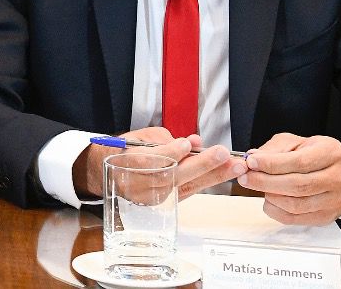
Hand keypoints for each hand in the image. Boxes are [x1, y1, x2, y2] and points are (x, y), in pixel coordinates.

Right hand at [71, 127, 242, 199]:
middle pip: (173, 175)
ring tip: (235, 166)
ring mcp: (152, 196)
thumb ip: (165, 139)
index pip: (151, 160)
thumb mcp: (139, 137)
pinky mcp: (162, 204)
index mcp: (129, 162)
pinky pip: (187, 191)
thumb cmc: (124, 150)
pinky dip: (205, 182)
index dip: (170, 152)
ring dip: (213, 175)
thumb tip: (193, 142)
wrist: (105, 173)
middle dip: (201, 164)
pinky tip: (223, 174)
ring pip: (186, 185)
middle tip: (223, 153)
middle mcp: (141, 183)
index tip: (187, 143)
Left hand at [239, 133, 340, 224]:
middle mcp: (338, 178)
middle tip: (245, 177)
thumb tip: (252, 158)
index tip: (251, 162)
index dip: (271, 164)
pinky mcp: (327, 217)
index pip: (299, 162)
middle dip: (265, 182)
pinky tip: (268, 200)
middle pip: (298, 185)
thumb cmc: (316, 155)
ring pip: (297, 205)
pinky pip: (297, 219)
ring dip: (270, 197)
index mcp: (331, 153)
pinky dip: (276, 211)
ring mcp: (335, 200)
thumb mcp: (295, 142)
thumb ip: (273, 149)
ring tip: (256, 186)